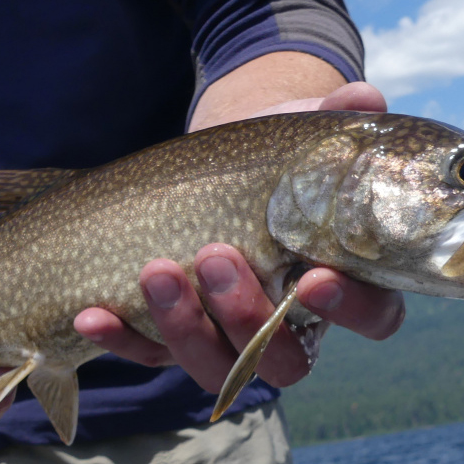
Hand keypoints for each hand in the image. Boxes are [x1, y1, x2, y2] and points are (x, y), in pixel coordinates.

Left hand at [73, 81, 404, 393]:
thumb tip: (364, 98)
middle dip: (247, 316)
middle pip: (284, 360)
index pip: (373, 316)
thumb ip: (338, 119)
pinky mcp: (177, 339)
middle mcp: (292, 327)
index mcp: (347, 284)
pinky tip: (90, 313)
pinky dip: (121, 340)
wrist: (218, 167)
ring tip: (156, 270)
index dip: (352, 308)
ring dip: (182, 327)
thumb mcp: (304, 134)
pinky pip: (150, 356)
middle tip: (217, 256)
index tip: (316, 277)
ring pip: (216, 365)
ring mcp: (232, 341)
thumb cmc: (278, 159)